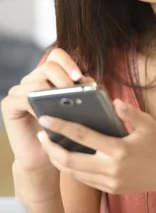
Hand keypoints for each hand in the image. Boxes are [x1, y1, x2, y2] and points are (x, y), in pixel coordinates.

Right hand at [1, 48, 88, 192]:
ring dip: (53, 91)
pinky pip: (22, 98)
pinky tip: (46, 114)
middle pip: (48, 65)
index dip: (69, 63)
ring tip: (64, 104)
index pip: (56, 55)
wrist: (44, 157)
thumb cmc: (63, 133)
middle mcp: (32, 80)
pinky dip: (36, 104)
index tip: (80, 77)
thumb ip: (83, 93)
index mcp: (49, 77)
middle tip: (74, 91)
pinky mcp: (9, 104)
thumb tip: (89, 82)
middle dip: (64, 77)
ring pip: (37, 81)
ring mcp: (19, 91)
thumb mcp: (77, 110)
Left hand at [36, 99, 155, 194]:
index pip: (83, 137)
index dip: (62, 127)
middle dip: (51, 149)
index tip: (46, 119)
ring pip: (74, 173)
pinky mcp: (110, 189)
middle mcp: (111, 168)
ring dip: (58, 160)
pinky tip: (67, 157)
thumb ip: (130, 112)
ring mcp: (109, 181)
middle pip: (70, 161)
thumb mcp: (149, 124)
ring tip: (50, 145)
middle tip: (41, 135)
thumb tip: (113, 101)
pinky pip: (84, 180)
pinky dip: (72, 169)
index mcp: (119, 149)